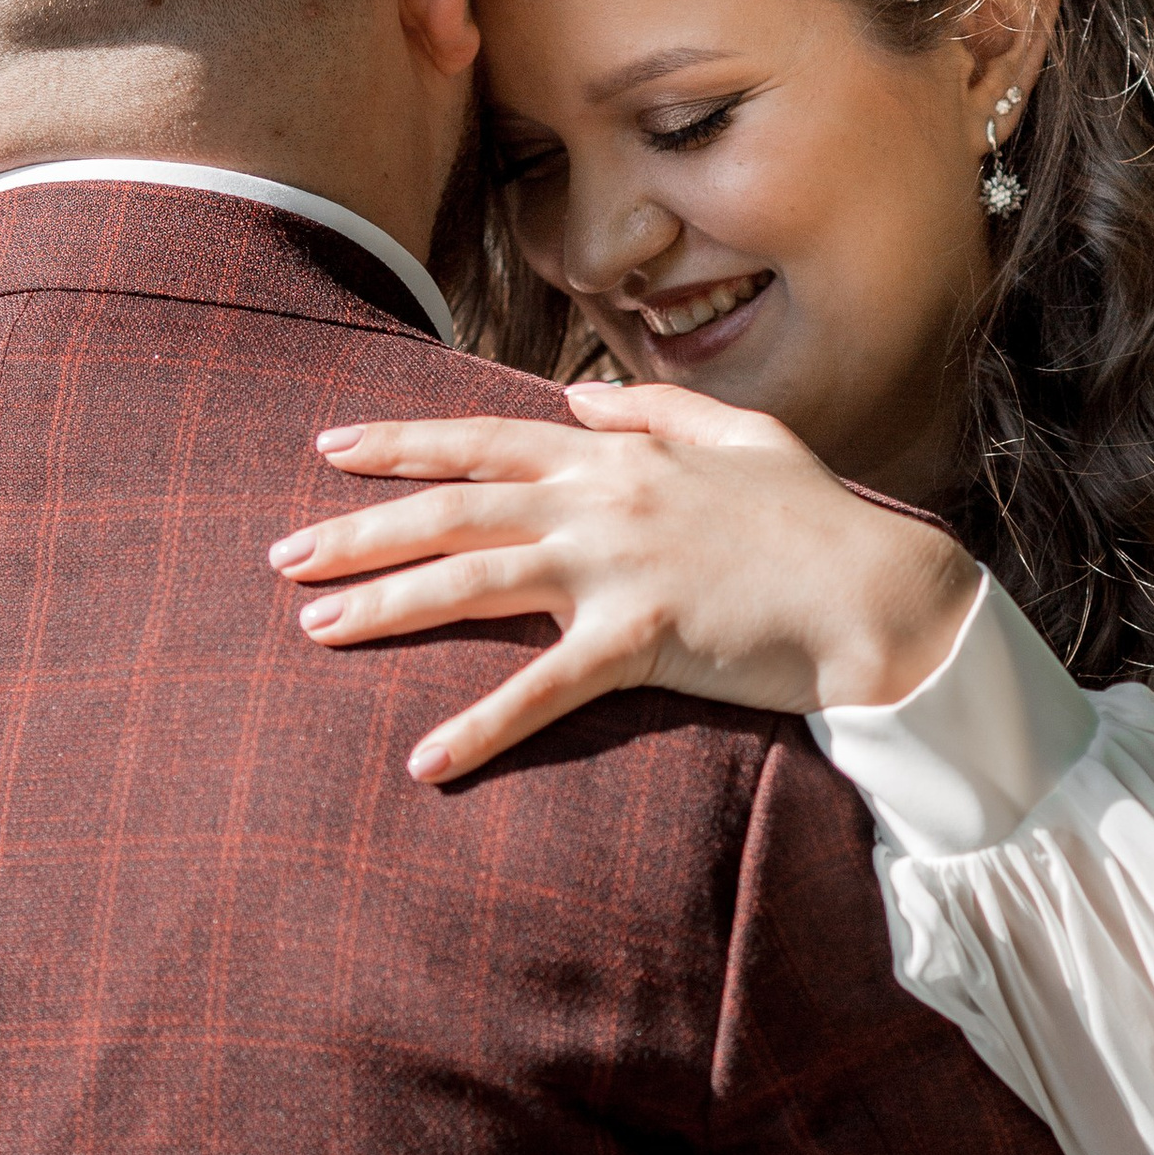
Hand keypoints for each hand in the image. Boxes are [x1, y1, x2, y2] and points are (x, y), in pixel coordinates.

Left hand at [267, 379, 982, 782]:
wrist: (872, 589)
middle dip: (359, 529)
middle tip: (281, 553)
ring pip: (472, 582)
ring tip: (312, 627)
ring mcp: (614, 568)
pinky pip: (543, 691)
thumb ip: (649, 408)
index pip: (484, 437)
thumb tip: (576, 393)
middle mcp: (599, 501)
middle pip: (453, 509)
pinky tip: (427, 761)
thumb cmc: (810, 515)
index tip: (330, 446)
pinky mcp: (640, 640)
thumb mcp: (736, 431)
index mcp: (614, 453)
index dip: (402, 443)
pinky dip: (481, 728)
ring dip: (384, 605)